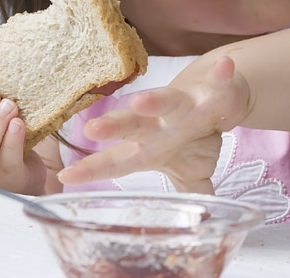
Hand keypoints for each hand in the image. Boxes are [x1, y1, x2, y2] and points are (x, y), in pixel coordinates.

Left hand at [57, 55, 246, 192]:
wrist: (219, 97)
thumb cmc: (195, 137)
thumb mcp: (189, 171)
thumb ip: (187, 193)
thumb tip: (192, 224)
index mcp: (151, 147)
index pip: (118, 160)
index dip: (93, 169)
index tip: (66, 176)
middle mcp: (163, 123)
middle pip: (135, 125)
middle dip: (115, 127)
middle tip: (92, 128)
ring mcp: (188, 104)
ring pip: (169, 101)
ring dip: (156, 101)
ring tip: (141, 101)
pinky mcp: (215, 90)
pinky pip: (219, 82)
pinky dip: (222, 74)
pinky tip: (224, 66)